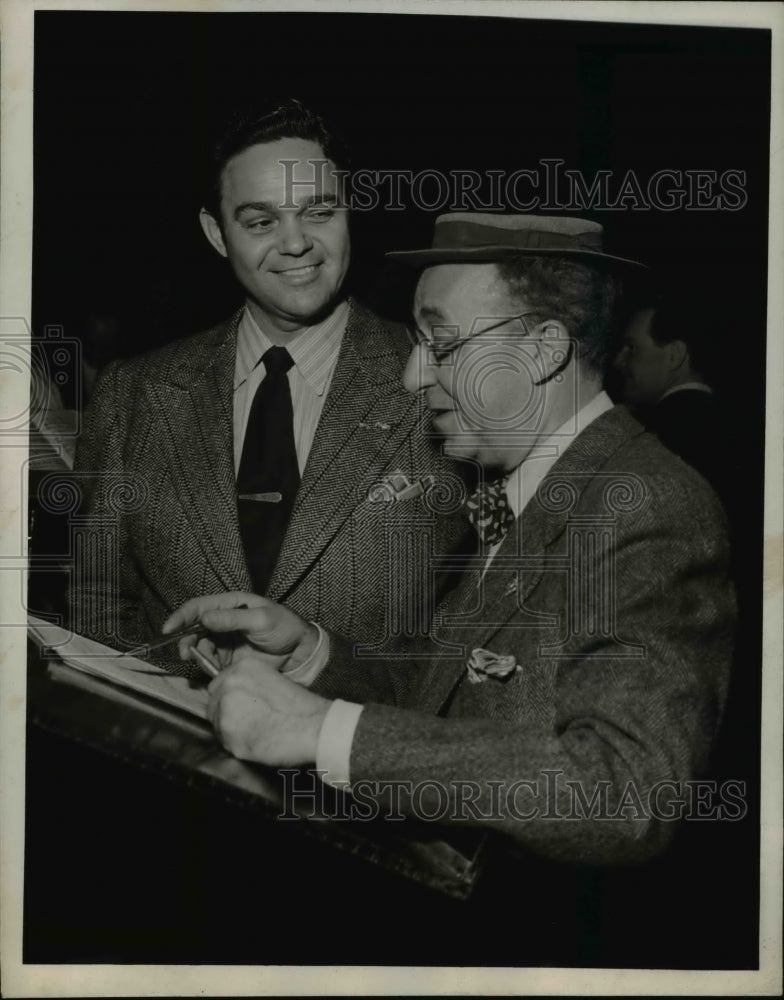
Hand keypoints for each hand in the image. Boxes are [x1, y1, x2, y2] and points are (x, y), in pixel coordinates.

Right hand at [162, 592, 317, 672]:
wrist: (300, 652)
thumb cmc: (284, 627)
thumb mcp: (261, 619)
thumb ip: (233, 619)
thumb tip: (204, 618)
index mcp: (230, 605)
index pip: (198, 607)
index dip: (181, 617)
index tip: (168, 629)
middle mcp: (223, 622)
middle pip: (194, 629)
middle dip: (185, 640)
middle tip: (185, 653)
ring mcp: (225, 641)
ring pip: (200, 647)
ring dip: (196, 654)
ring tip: (202, 661)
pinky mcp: (229, 659)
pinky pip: (210, 662)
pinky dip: (206, 666)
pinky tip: (213, 670)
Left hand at [207, 651, 330, 765]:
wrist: (312, 727)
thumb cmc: (300, 708)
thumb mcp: (273, 681)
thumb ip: (249, 686)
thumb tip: (236, 699)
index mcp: (242, 668)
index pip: (218, 685)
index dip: (228, 699)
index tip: (238, 708)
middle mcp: (229, 684)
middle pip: (213, 704)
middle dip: (226, 715)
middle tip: (248, 724)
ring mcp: (226, 708)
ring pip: (217, 724)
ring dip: (230, 731)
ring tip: (255, 733)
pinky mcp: (228, 733)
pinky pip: (224, 742)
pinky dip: (236, 746)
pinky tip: (256, 743)